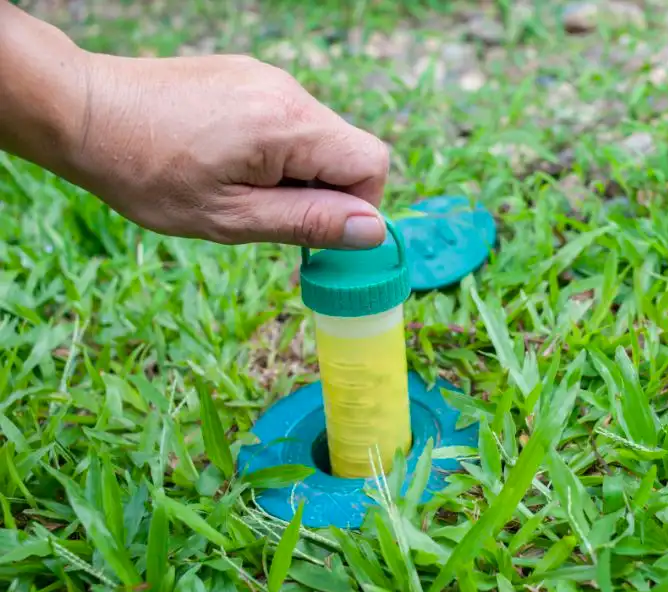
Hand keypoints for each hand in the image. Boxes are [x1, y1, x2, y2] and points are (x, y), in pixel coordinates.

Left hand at [62, 52, 388, 248]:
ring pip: (318, 136)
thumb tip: (373, 231)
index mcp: (288, 125)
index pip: (372, 163)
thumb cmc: (147, 172)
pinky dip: (275, 149)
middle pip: (346, 149)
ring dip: (296, 171)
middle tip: (263, 210)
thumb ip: (308, 221)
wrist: (84, 111)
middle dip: (321, 190)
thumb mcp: (230, 216)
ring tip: (237, 183)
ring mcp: (267, 77)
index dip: (356, 205)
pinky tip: (226, 158)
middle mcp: (287, 91)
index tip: (312, 227)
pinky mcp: (249, 75)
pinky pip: (288, 119)